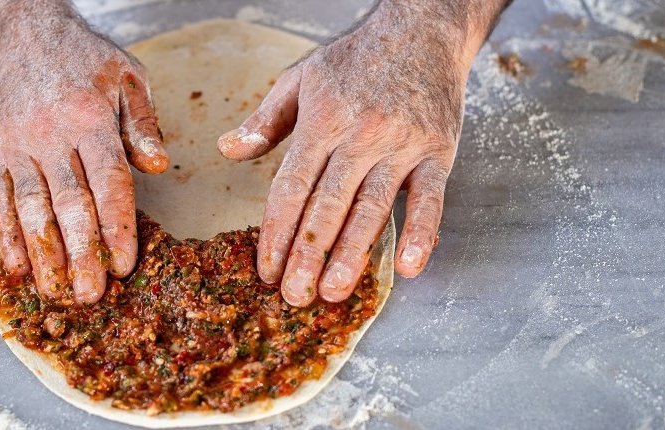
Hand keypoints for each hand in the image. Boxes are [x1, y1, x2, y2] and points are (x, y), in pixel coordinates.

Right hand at [0, 2, 167, 302]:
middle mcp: (50, 135)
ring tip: (57, 293)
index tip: (124, 267)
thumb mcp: (126, 76)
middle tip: (93, 296)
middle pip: (69, 207)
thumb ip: (142, 124)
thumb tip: (159, 165)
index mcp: (90, 120)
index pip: (108, 184)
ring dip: (43, 257)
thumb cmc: (81, 56)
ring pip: (30, 210)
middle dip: (81, 256)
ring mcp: (14, 145)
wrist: (15, 28)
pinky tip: (17, 266)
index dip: (117, 229)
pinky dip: (6, 236)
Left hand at [219, 0, 501, 305]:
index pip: (291, 186)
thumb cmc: (356, 58)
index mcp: (322, 120)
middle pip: (328, 205)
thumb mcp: (300, 77)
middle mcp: (361, 135)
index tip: (266, 268)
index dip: (277, 232)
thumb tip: (227, 151)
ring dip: (353, 254)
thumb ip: (265, 119)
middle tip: (294, 296)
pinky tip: (408, 267)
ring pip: (373, 208)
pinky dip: (422, 233)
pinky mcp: (437, 151)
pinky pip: (431, 199)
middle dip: (308, 255)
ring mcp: (401, 145)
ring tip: (334, 292)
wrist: (422, 29)